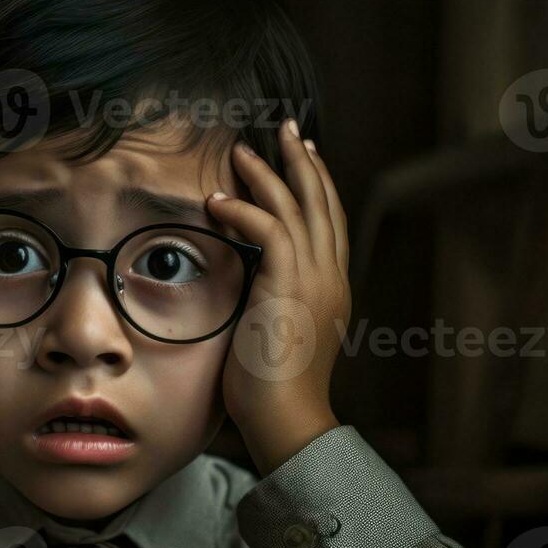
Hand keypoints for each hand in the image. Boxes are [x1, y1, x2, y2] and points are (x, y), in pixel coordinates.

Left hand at [205, 120, 349, 475]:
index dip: (317, 185)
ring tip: (242, 149)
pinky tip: (216, 200)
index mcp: (331, 288)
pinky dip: (243, 209)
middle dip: (303, 161)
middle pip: (322, 202)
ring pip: (296, 207)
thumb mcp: (274, 335)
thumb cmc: (271, 390)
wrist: (286, 419)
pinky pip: (269, 229)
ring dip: (267, 173)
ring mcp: (315, 279)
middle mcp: (330, 277)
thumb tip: (245, 289)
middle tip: (287, 128)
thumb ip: (269, 302)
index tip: (303, 156)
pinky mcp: (289, 285)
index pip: (329, 223)